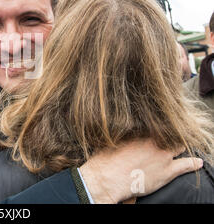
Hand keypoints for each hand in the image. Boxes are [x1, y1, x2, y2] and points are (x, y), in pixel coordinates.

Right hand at [79, 138, 202, 203]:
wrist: (108, 177)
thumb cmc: (105, 159)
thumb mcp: (111, 140)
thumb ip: (123, 134)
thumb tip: (125, 131)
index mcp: (140, 131)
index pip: (157, 125)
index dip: (159, 127)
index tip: (159, 129)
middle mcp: (154, 140)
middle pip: (170, 134)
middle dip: (170, 135)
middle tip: (168, 138)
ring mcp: (162, 155)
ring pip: (179, 146)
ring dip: (180, 147)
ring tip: (181, 148)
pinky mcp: (167, 171)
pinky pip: (186, 165)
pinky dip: (193, 163)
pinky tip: (198, 163)